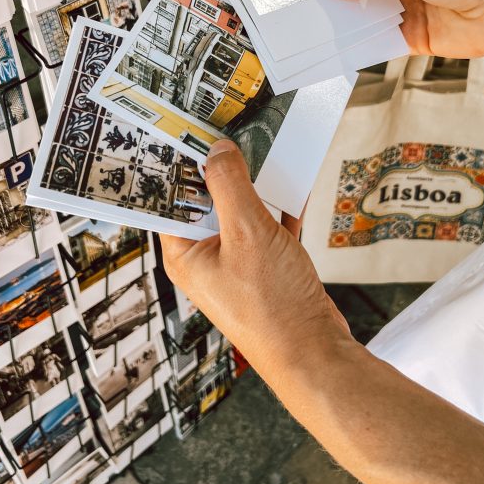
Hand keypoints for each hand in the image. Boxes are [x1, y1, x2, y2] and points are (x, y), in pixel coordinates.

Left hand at [159, 140, 349, 376]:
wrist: (315, 354)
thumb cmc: (272, 307)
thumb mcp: (247, 234)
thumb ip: (230, 187)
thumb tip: (216, 151)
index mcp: (185, 254)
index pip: (168, 200)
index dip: (175, 165)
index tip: (184, 131)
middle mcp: (207, 258)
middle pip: (206, 201)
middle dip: (222, 168)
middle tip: (230, 130)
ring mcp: (239, 263)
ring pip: (242, 211)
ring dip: (256, 185)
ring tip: (266, 148)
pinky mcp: (268, 267)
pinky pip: (270, 226)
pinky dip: (281, 207)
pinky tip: (295, 184)